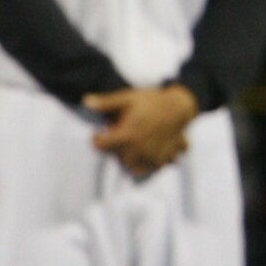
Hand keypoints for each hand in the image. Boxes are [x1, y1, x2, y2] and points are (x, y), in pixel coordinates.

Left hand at [83, 85, 199, 177]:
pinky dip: (148, 162)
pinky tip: (149, 149)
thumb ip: (105, 103)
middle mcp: (138, 150)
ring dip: (130, 159)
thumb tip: (85, 101)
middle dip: (115, 149)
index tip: (98, 132)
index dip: (96, 138)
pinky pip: (152, 168)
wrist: (180, 105)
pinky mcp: (164, 159)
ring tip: (133, 145)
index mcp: (126, 136)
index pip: (100, 146)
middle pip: (117, 158)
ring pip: (133, 167)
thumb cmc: (152, 100)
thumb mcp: (127, 98)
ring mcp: (152, 157)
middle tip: (121, 134)